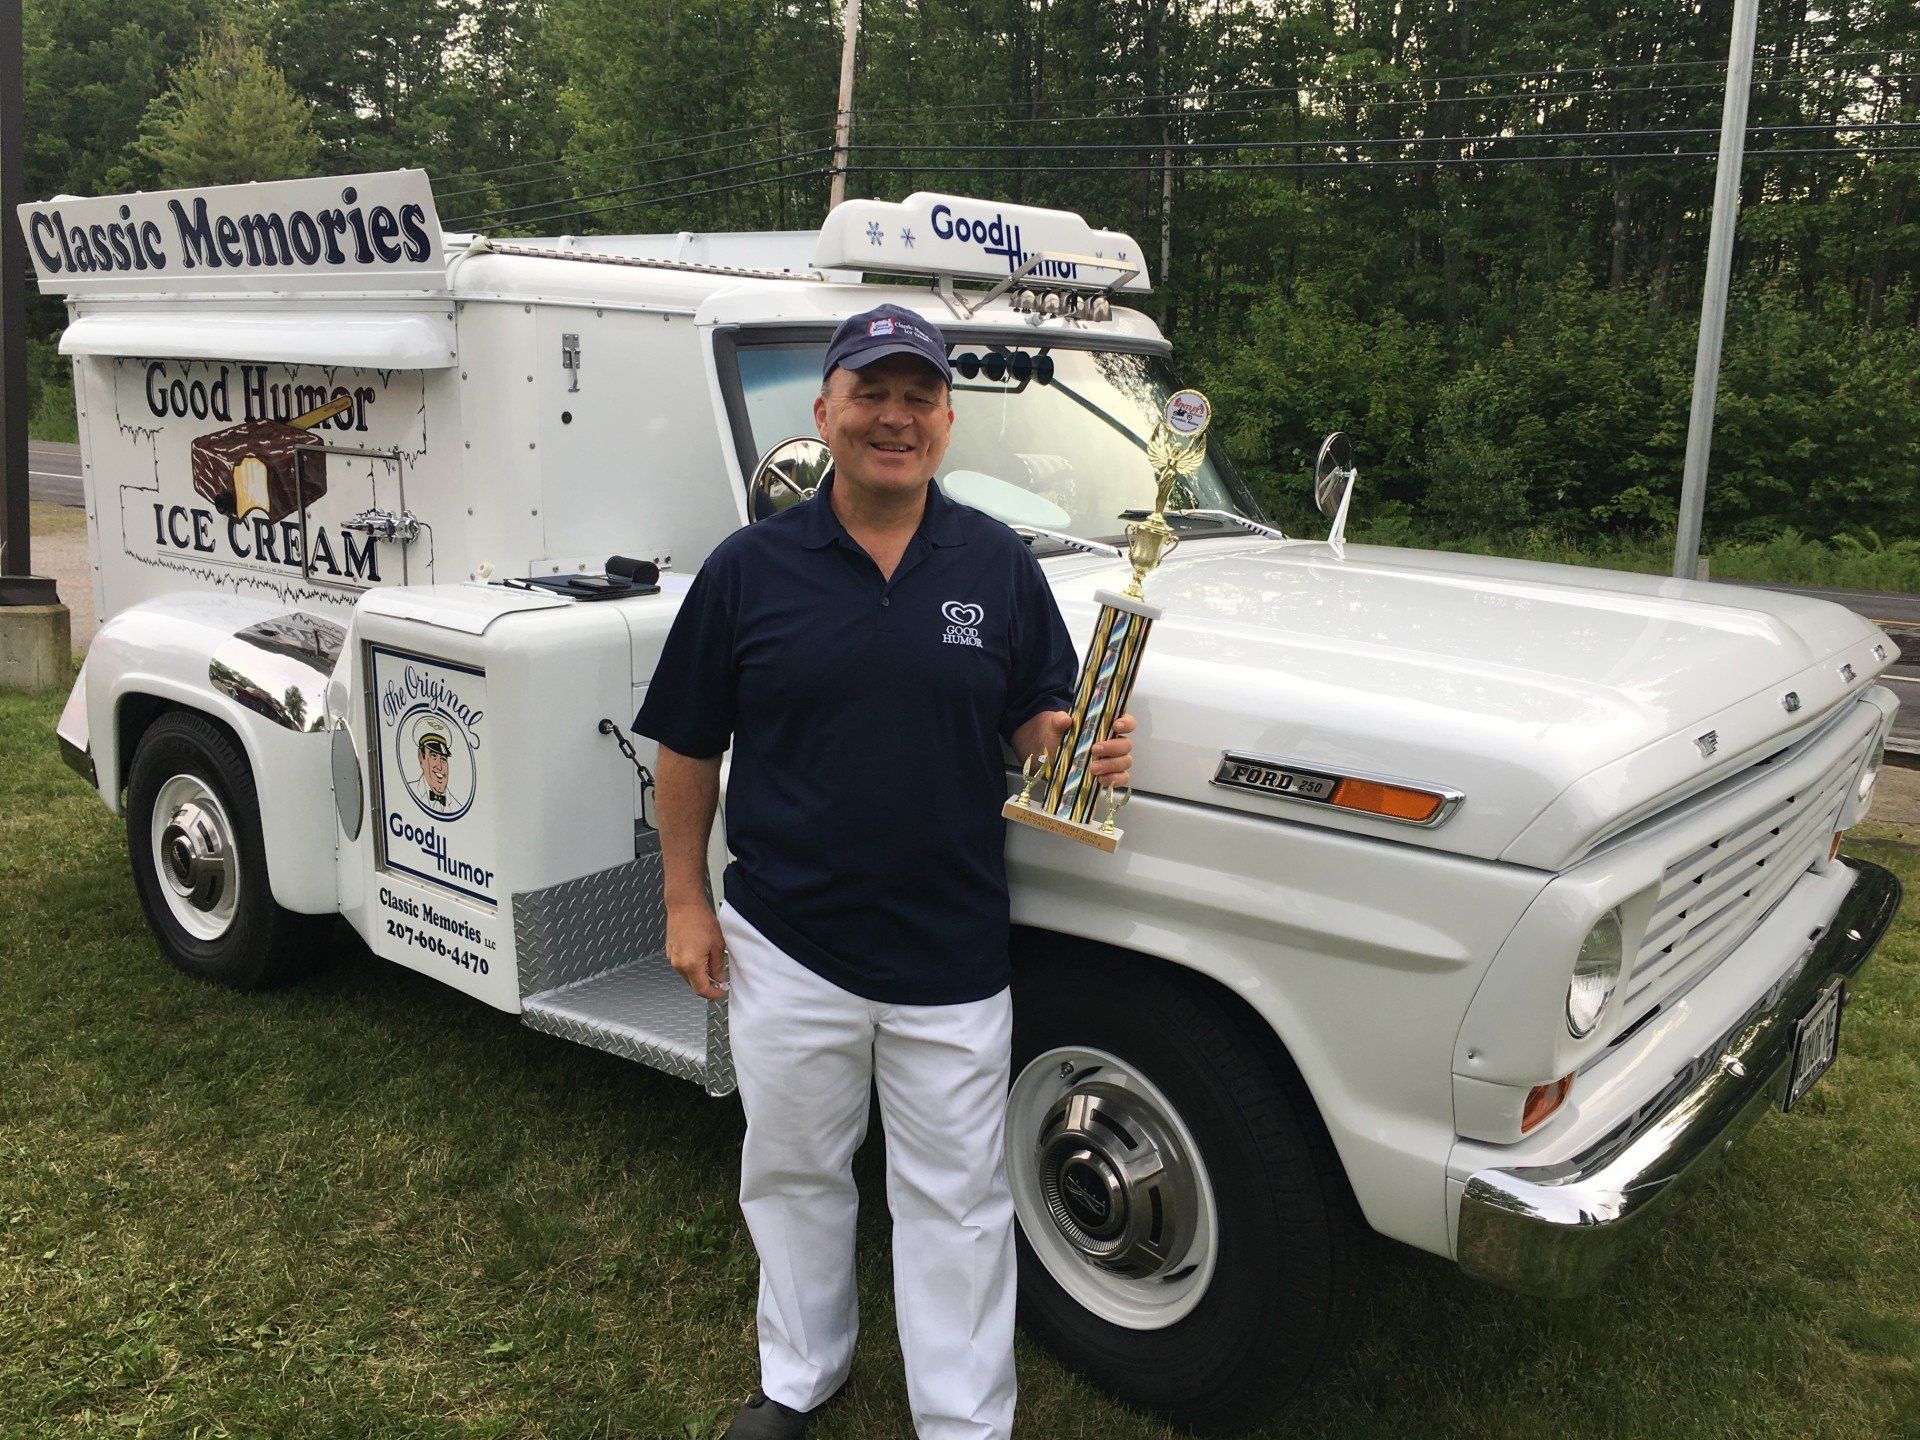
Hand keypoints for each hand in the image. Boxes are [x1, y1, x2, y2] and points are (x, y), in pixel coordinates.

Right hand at [665, 900, 727, 999]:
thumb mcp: (717, 945)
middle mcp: (678, 964)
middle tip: (719, 980)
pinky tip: (699, 955)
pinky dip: (691, 967)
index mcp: (691, 964)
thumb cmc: (700, 920)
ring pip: (687, 976)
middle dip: (707, 985)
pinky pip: (681, 966)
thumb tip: (718, 978)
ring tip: (710, 962)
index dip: (713, 994)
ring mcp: (672, 958)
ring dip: (699, 975)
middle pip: (693, 985)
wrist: (685, 906)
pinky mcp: (670, 952)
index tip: (720, 991)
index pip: (701, 989)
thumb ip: (717, 966)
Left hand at [1016, 710, 1136, 788]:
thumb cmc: (1059, 737)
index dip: (1126, 723)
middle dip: (1112, 748)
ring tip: (1092, 768)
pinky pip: (1121, 778)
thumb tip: (1064, 719)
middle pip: (1126, 744)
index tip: (1116, 725)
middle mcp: (1114, 742)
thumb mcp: (1055, 727)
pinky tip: (1100, 780)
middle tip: (1094, 750)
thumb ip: (1059, 720)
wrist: (1050, 756)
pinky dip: (1113, 779)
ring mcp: (1114, 760)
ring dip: (1111, 766)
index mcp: (1107, 726)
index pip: (1127, 722)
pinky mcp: (1110, 775)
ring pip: (1125, 762)